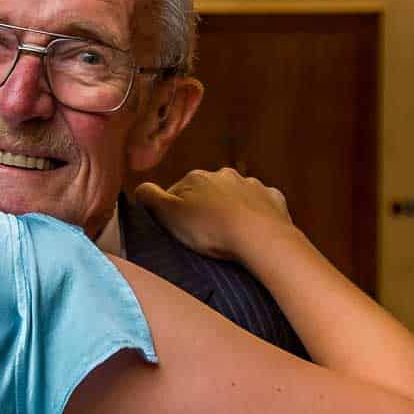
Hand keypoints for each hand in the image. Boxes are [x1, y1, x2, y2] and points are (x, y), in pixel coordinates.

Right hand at [132, 167, 296, 261]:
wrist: (260, 238)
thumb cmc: (211, 229)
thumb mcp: (169, 215)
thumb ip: (150, 197)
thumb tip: (140, 188)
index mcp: (196, 178)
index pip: (177, 191)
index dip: (174, 211)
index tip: (178, 229)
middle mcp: (224, 175)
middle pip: (207, 191)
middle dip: (204, 208)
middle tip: (203, 235)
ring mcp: (251, 186)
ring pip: (235, 196)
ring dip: (230, 210)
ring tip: (229, 236)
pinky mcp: (272, 199)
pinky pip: (261, 205)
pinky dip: (256, 215)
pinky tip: (252, 232)